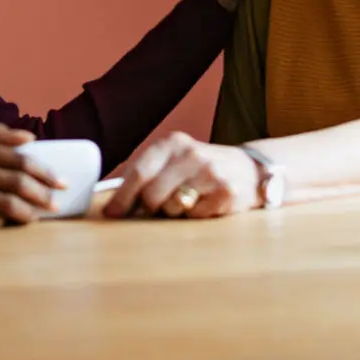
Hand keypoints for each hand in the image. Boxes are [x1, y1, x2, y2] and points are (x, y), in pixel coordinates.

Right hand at [0, 124, 66, 228]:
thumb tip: (30, 138)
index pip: (19, 159)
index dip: (44, 171)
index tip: (61, 181)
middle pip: (16, 182)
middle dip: (42, 193)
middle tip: (55, 201)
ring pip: (5, 204)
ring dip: (28, 211)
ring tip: (38, 215)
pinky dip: (5, 222)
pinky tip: (13, 222)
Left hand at [102, 132, 259, 219]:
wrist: (247, 169)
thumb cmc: (198, 169)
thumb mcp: (172, 161)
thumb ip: (144, 177)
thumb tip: (112, 207)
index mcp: (172, 143)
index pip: (139, 172)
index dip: (123, 197)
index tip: (112, 214)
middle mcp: (191, 154)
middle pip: (152, 194)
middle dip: (149, 207)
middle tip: (158, 207)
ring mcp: (211, 173)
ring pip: (172, 207)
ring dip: (173, 212)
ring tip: (185, 200)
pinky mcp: (226, 193)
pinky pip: (195, 216)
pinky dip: (194, 215)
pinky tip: (204, 203)